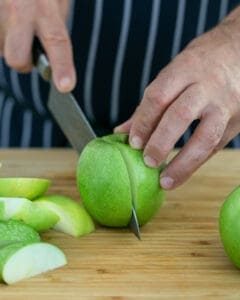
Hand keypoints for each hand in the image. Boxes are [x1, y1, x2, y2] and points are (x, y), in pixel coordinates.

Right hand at [0, 0, 75, 91]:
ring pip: (1, 49)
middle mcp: (19, 8)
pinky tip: (5, 18)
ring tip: (14, 21)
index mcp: (45, 7)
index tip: (65, 87)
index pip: (57, 41)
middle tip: (28, 52)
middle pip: (16, 58)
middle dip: (23, 63)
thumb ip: (54, 27)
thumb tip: (49, 60)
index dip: (61, 66)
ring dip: (8, 44)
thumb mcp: (57, 1)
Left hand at [115, 7, 239, 189]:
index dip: (143, 121)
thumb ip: (149, 104)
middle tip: (147, 162)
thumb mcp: (174, 73)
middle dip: (161, 141)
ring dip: (183, 163)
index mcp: (185, 69)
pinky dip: (196, 162)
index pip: (159, 97)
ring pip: (205, 137)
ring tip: (165, 181)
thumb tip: (121, 132)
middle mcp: (207, 86)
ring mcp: (226, 104)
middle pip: (180, 115)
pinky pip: (216, 146)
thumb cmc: (200, 64)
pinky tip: (181, 173)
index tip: (132, 143)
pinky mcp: (237, 122)